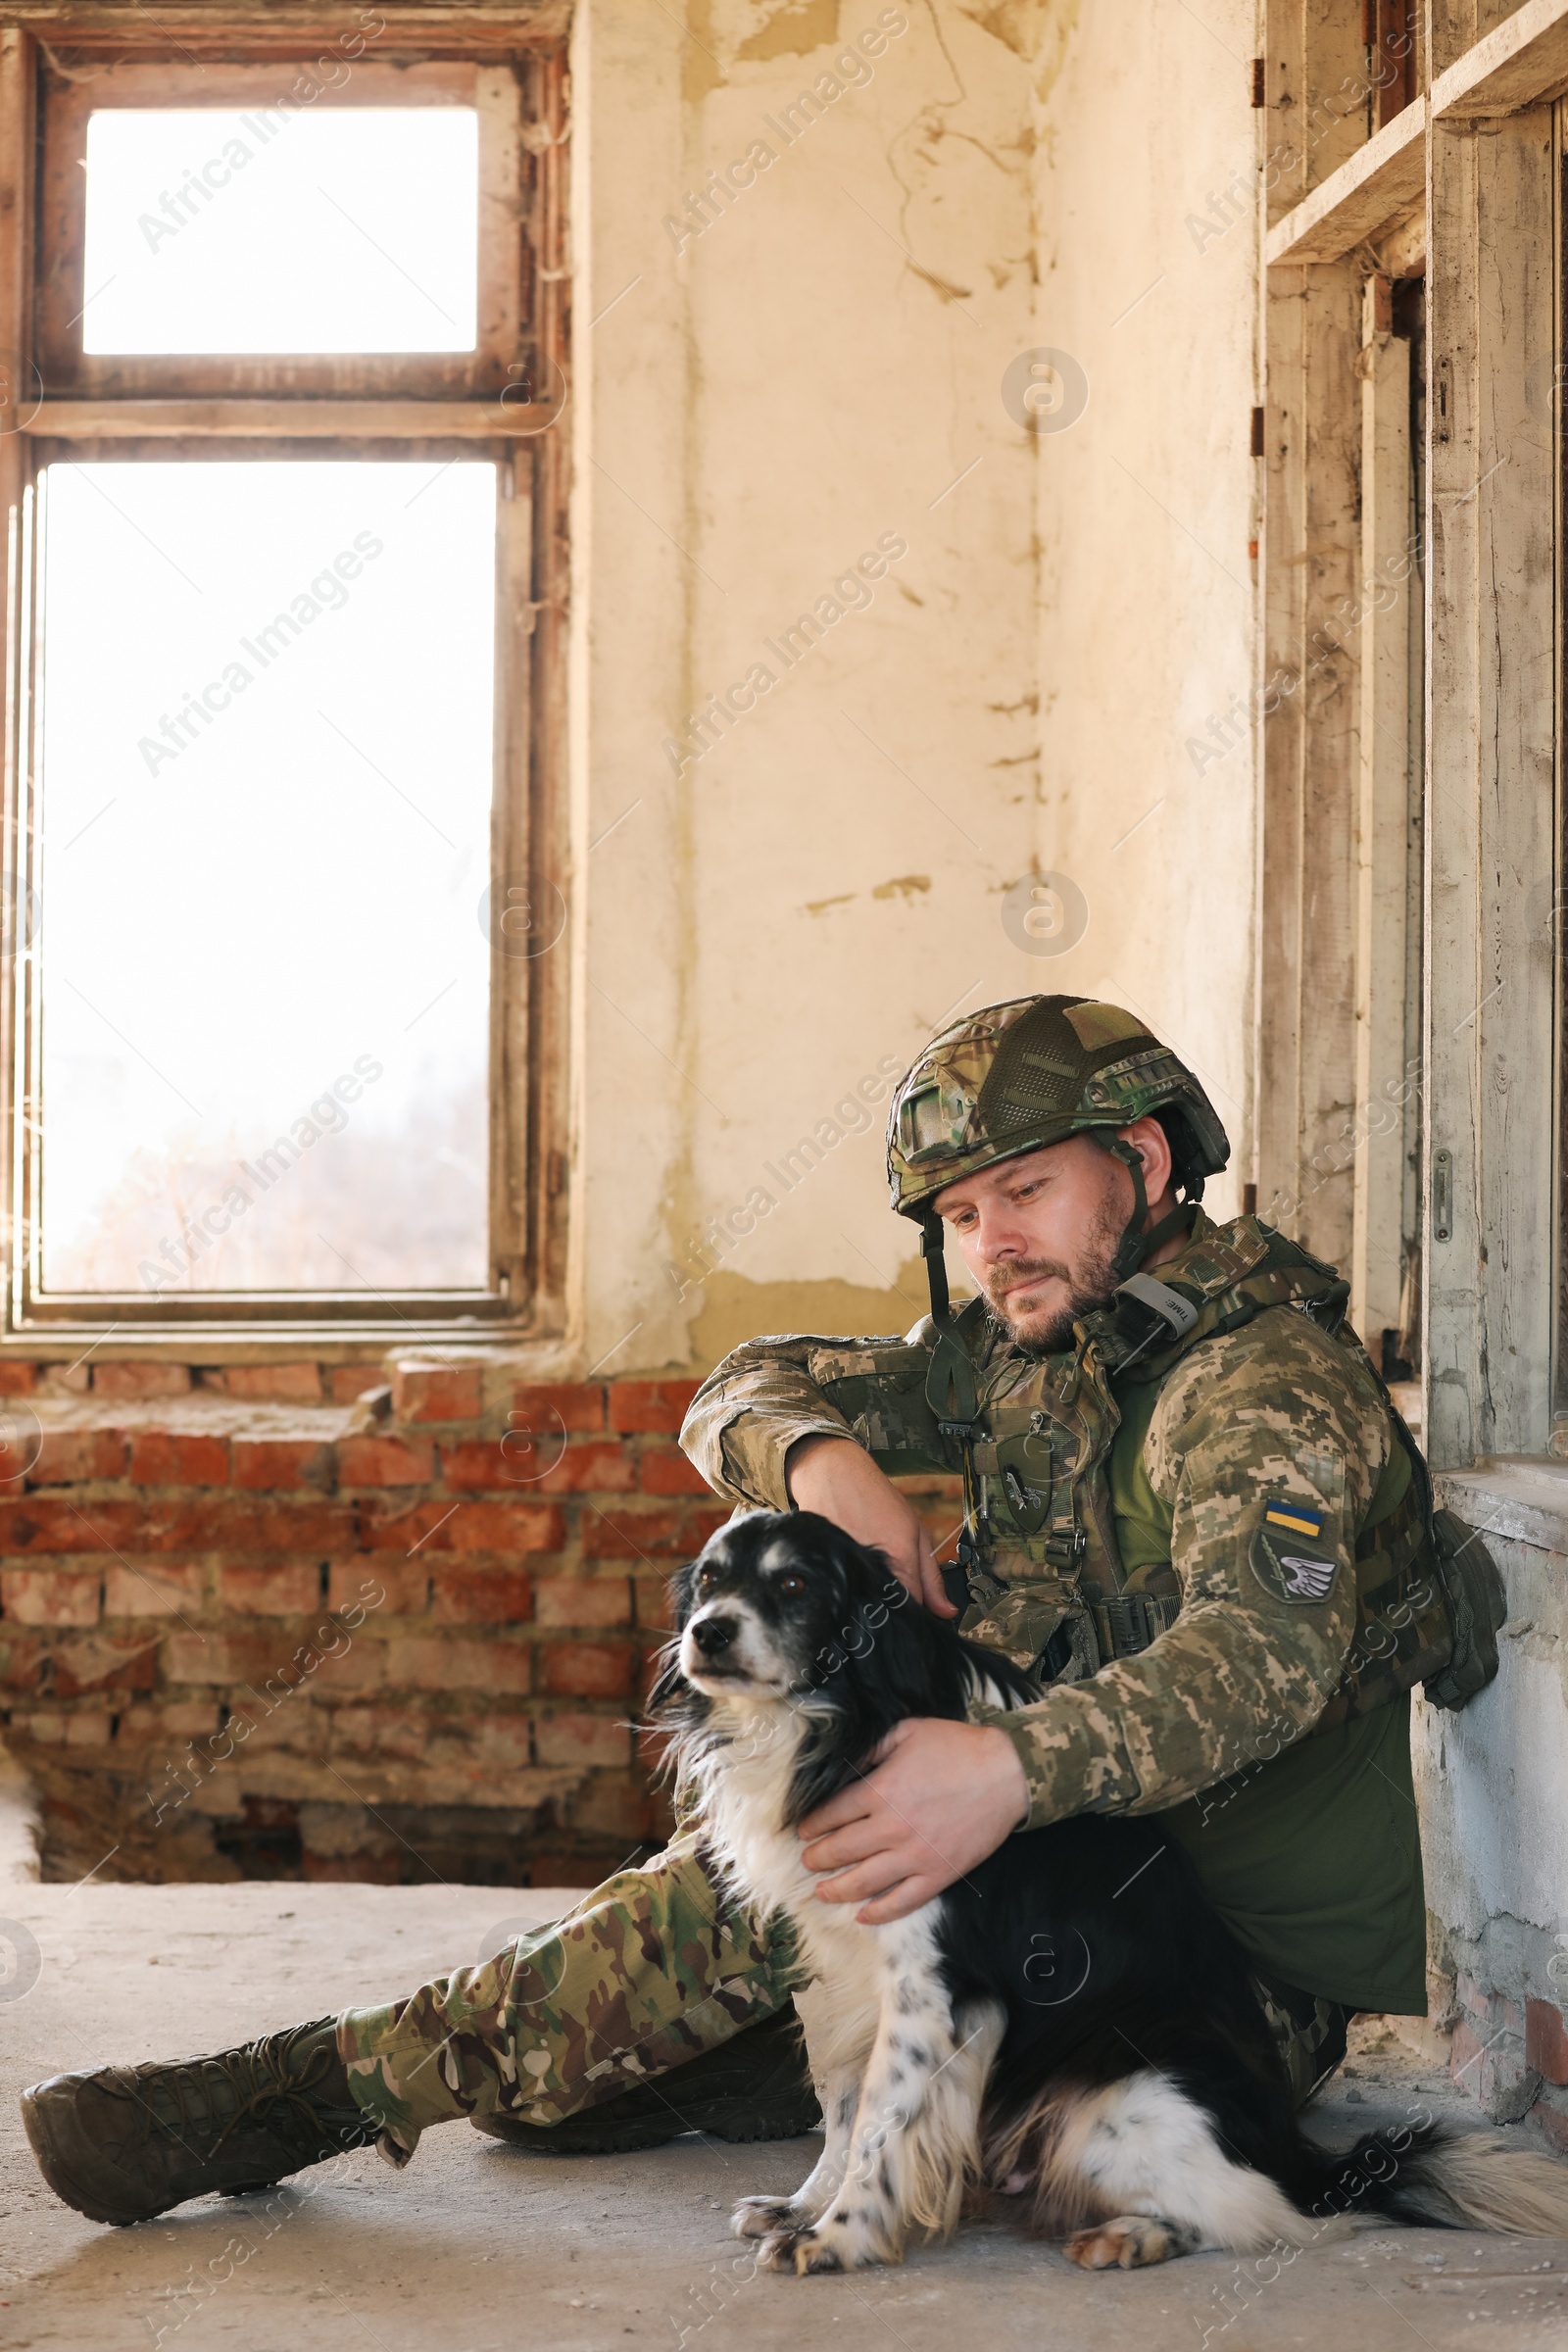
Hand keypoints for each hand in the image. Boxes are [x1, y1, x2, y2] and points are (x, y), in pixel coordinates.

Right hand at [785, 1434, 956, 1617]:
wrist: (834, 1474)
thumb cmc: (875, 1498)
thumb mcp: (916, 1532)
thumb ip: (931, 1577)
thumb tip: (946, 1611)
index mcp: (899, 1561)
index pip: (912, 1610)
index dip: (915, 1614)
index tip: (915, 1611)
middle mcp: (871, 1570)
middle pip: (885, 1610)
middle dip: (890, 1606)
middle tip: (890, 1588)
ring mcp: (845, 1570)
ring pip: (861, 1603)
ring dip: (868, 1597)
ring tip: (868, 1573)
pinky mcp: (823, 1569)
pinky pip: (839, 1591)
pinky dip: (847, 1586)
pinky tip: (849, 1568)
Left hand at [797, 1718, 1028, 1922]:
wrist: (1006, 1772)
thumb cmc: (956, 1747)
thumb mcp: (906, 1732)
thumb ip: (870, 1748)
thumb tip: (842, 1764)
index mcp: (880, 1791)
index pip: (832, 1814)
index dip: (812, 1825)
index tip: (803, 1831)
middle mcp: (891, 1828)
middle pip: (841, 1850)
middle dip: (817, 1858)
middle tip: (806, 1861)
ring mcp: (915, 1856)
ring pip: (864, 1882)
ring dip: (836, 1889)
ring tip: (821, 1892)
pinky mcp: (938, 1874)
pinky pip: (903, 1902)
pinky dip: (879, 1912)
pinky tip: (864, 1914)